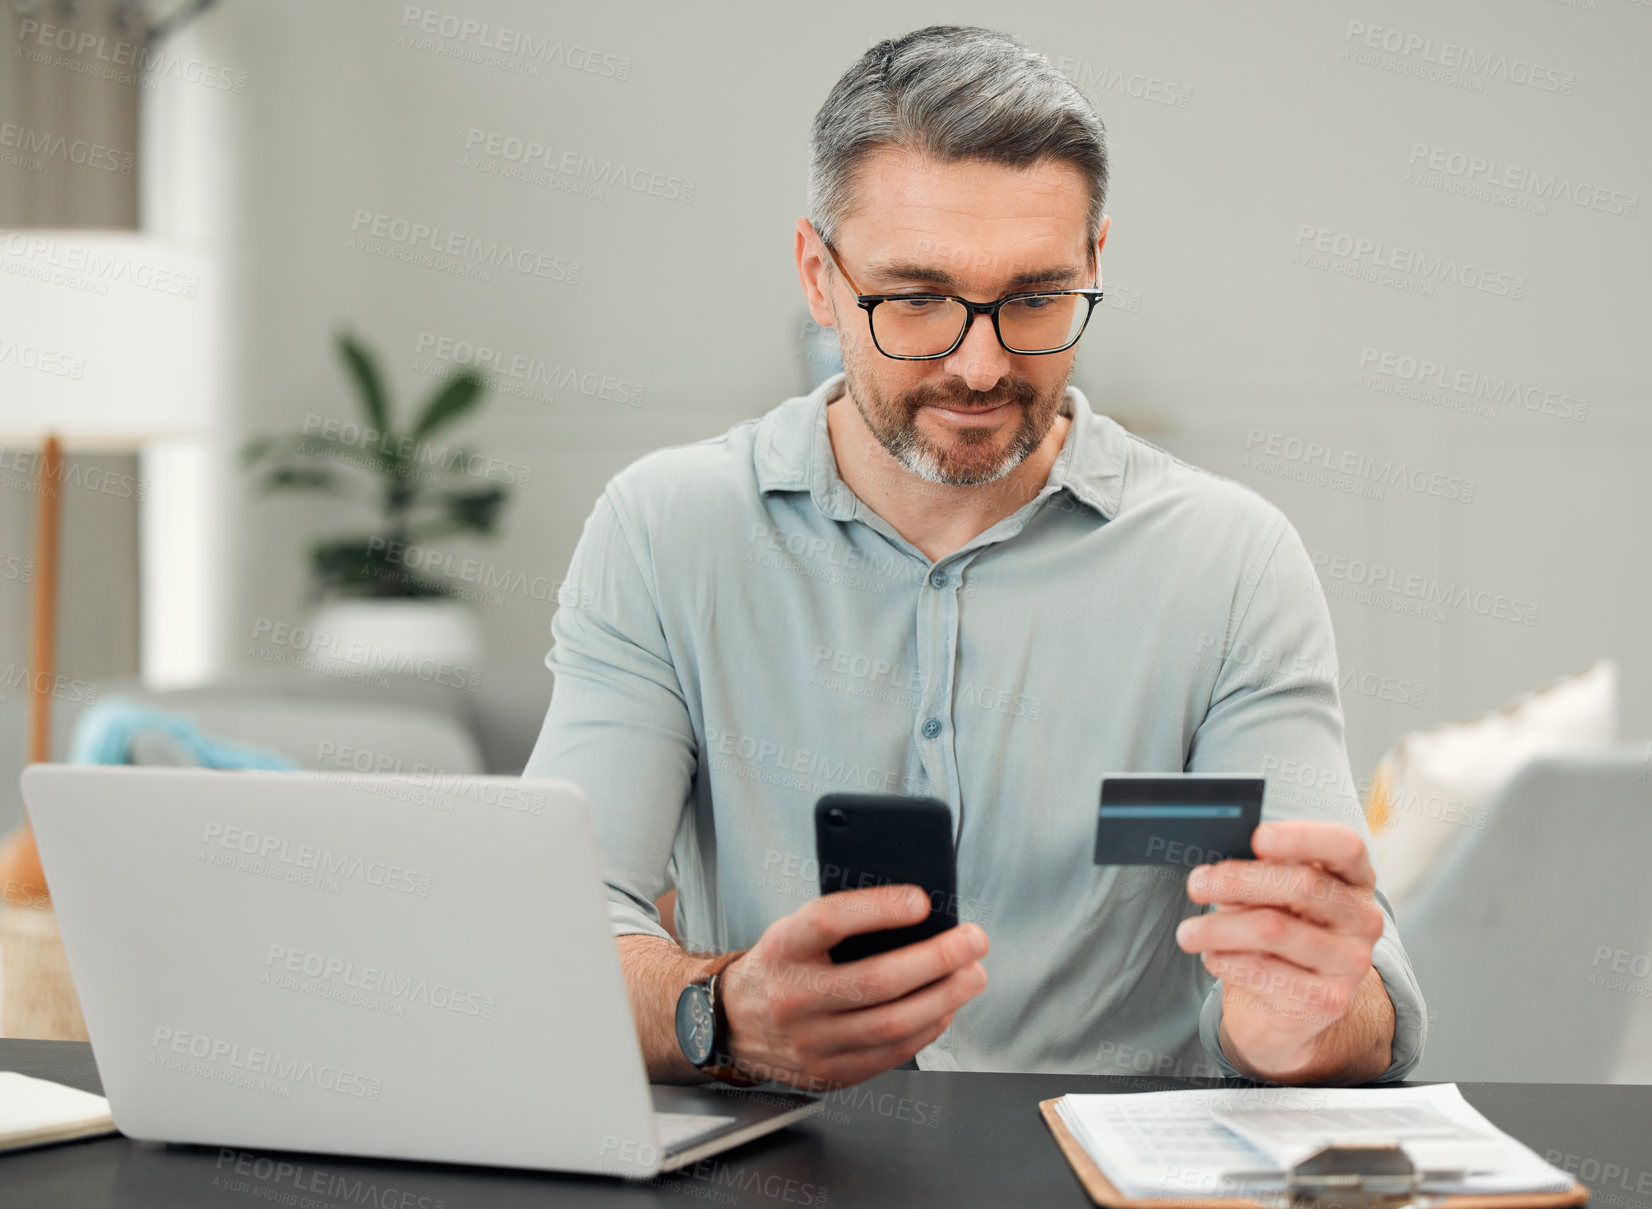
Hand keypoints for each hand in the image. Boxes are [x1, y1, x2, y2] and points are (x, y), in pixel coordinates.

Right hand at [719, 883, 988, 1089]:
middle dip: (937, 959)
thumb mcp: (793, 931)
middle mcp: (792, 998)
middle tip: (973, 941)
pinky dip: (926, 1030)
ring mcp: (809, 1043)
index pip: (829, 921)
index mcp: (781, 949)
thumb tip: (914, 910)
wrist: (733, 1023)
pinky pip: (889, 1055)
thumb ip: (843, 920)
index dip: (879, 909)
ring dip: (944, 998)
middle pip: (875, 980)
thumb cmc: (779, 966)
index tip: (922, 900)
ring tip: (972, 975)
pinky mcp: (828, 1073)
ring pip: (890, 1024)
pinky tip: (945, 1008)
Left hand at [1175, 819, 1386, 1079]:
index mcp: (1354, 878)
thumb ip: (1258, 873)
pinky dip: (1226, 961)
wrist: (1284, 1006)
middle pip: (1303, 884)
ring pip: (1273, 929)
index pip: (1345, 845)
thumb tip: (1216, 867)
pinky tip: (1213, 958)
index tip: (1257, 838)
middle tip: (1196, 885)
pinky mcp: (1329, 1000)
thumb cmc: (1273, 933)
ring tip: (1188, 933)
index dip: (1302, 837)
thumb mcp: (1269, 896)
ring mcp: (1352, 962)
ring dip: (1217, 927)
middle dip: (1238, 879)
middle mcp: (1364, 918)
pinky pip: (1263, 971)